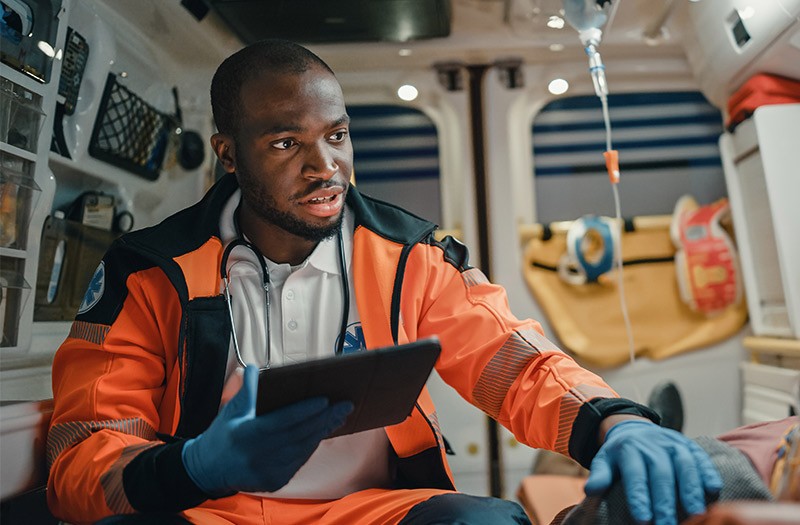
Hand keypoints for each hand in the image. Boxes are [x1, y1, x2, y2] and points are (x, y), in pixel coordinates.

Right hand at [181, 365, 352, 495]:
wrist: (208, 470)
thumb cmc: (222, 435)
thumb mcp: (231, 410)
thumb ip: (245, 390)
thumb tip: (251, 367)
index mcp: (247, 434)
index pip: (283, 421)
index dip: (305, 410)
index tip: (324, 399)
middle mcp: (258, 455)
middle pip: (299, 434)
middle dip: (324, 418)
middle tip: (345, 404)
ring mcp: (267, 471)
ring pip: (303, 449)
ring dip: (323, 431)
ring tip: (339, 415)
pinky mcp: (274, 481)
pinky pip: (299, 461)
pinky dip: (312, 445)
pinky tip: (323, 432)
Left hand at [585, 420, 722, 524]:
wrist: (635, 428)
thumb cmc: (620, 454)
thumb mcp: (604, 460)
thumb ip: (600, 475)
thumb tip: (590, 490)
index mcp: (629, 449)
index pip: (635, 475)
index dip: (639, 497)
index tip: (643, 519)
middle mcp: (653, 444)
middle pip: (661, 472)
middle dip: (666, 500)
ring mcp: (673, 443)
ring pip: (684, 464)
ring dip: (691, 489)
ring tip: (696, 514)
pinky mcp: (689, 445)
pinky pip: (701, 458)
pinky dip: (709, 473)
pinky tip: (714, 491)